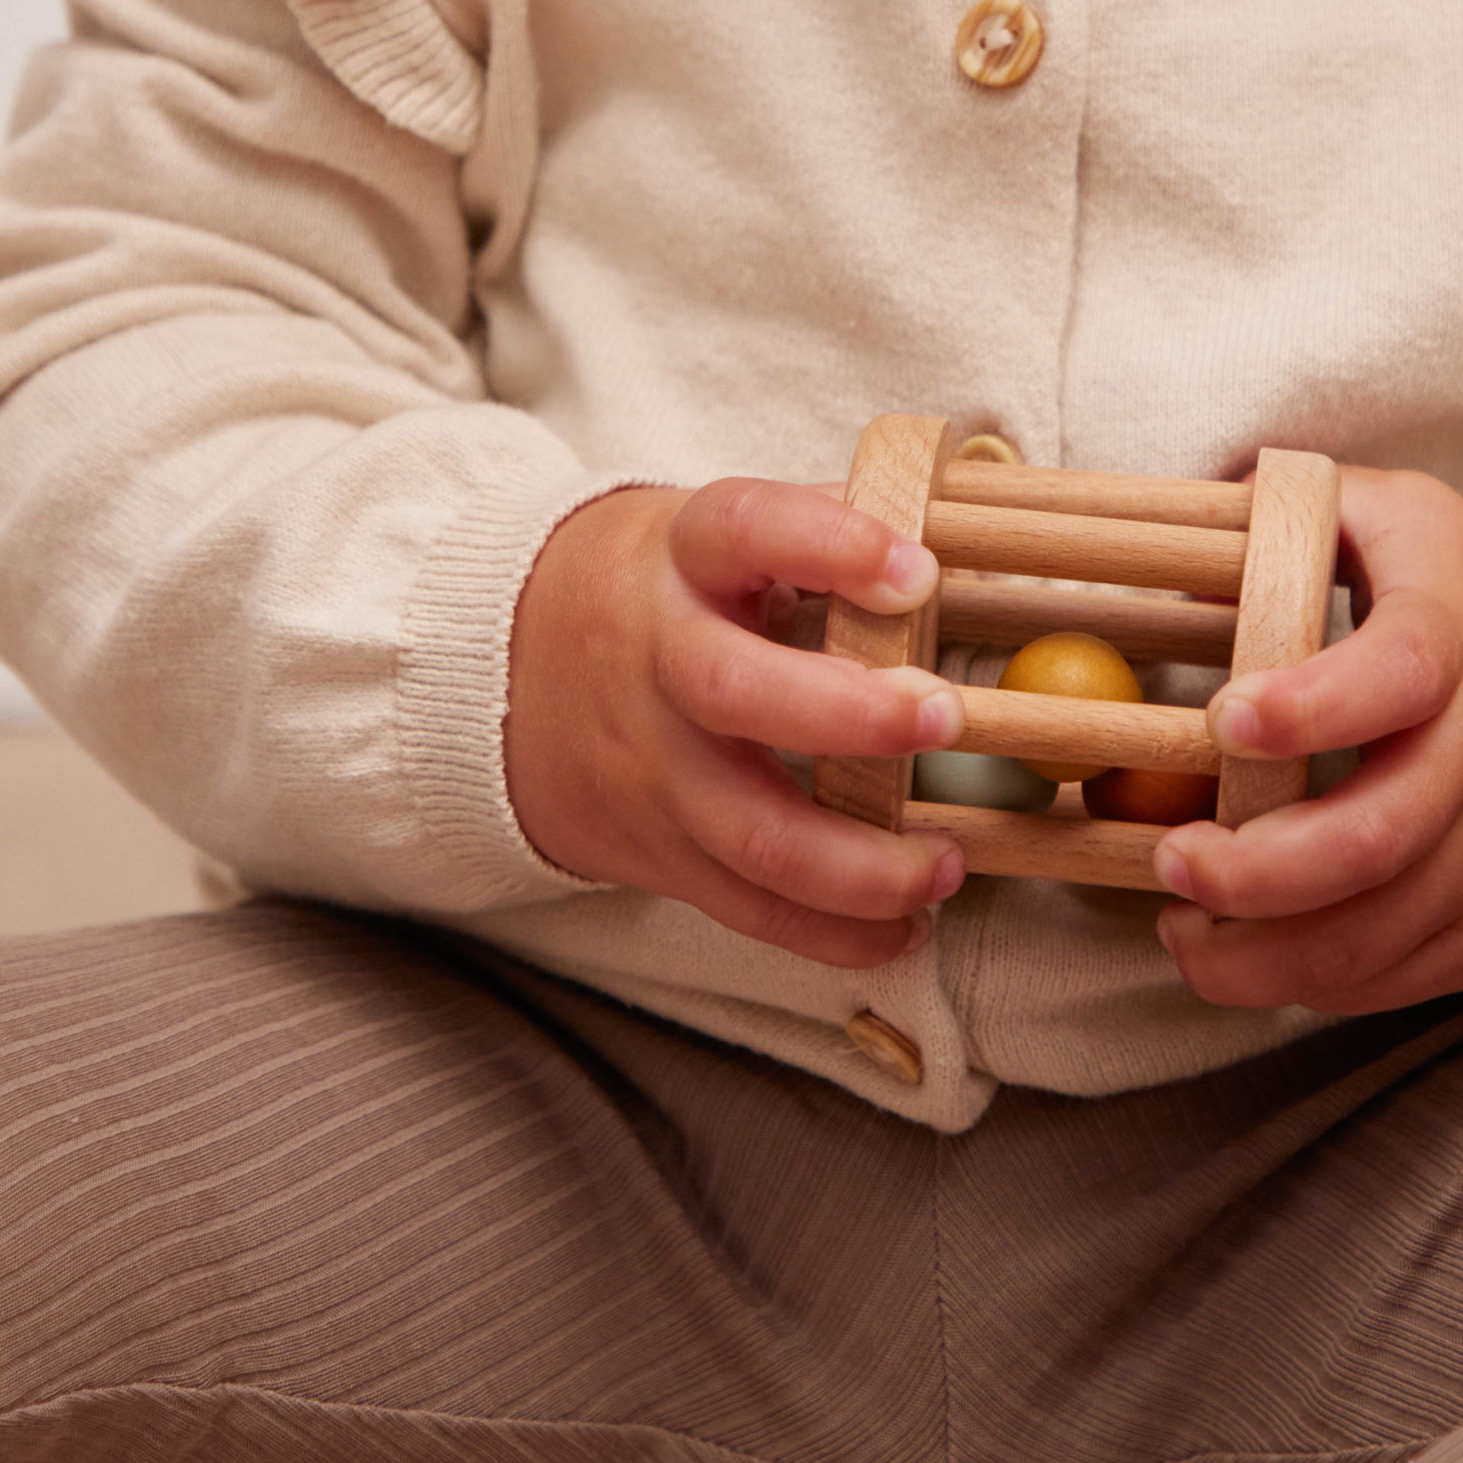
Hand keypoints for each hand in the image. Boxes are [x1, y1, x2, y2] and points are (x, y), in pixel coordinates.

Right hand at [505, 478, 967, 964]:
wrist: (503, 673)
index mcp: (682, 557)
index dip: (830, 546)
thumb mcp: (712, 535)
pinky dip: (832, 933)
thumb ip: (822, 529)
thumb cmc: (660, 591)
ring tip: (944, 865)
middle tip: (943, 718)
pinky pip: (746, 905)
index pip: (746, 529)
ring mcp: (651, 766)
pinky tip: (903, 927)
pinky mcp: (654, 848)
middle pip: (732, 689)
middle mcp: (654, 659)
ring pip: (749, 831)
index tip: (916, 571)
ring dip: (860, 864)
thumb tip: (958, 538)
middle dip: (849, 713)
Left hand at [1153, 467, 1462, 1018]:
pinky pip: (1404, 978)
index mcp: (1452, 643)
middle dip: (1254, 872)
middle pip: (1372, 840)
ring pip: (1376, 935)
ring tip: (1185, 930)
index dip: (1310, 705)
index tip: (1225, 718)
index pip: (1391, 677)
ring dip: (1260, 954)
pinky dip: (1318, 981)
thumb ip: (1300, 515)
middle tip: (1174, 860)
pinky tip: (1255, 954)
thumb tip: (1196, 529)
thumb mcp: (1401, 519)